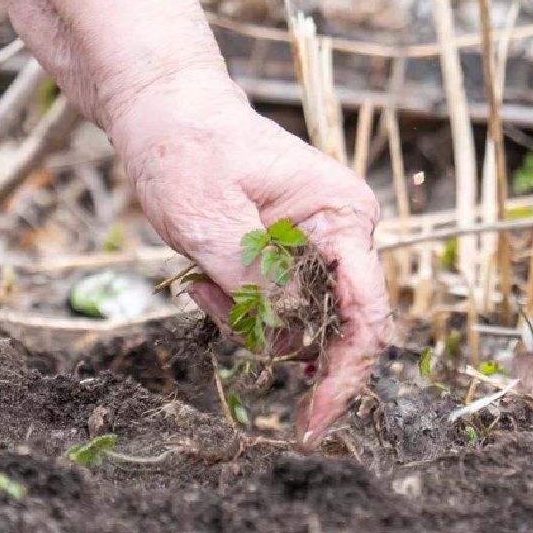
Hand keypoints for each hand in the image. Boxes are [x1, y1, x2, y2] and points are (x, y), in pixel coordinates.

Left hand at [108, 75, 393, 447]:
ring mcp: (322, 247)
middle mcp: (345, 235)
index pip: (366, 314)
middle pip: (338, 329)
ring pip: (300, 326)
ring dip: (247, 322)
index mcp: (342, 218)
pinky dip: (239, 309)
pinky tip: (204, 280)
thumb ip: (252, 277)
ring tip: (200, 280)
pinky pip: (277, 310)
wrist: (166, 112)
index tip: (314, 421)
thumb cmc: (186, 150)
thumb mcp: (206, 218)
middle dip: (279, 343)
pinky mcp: (294, 258)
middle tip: (219, 319)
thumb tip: (288, 331)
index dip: (346, 375)